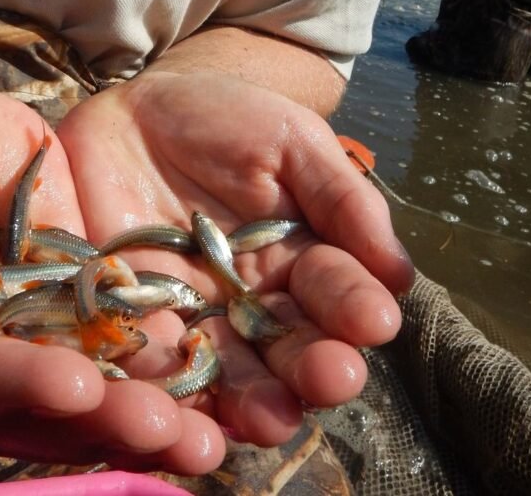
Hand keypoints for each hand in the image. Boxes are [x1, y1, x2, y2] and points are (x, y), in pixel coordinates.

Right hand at [0, 69, 223, 473]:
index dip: (13, 384)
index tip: (75, 385)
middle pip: (41, 403)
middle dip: (108, 420)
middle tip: (179, 438)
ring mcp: (35, 334)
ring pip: (93, 383)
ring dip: (150, 411)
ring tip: (212, 438)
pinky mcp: (81, 303)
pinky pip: (123, 338)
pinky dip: (165, 361)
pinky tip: (217, 378)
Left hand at [57, 71, 413, 445]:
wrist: (134, 112)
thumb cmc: (222, 117)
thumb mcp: (290, 141)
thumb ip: (341, 197)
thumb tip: (399, 272)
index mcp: (298, 261)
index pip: (333, 293)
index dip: (353, 306)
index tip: (373, 320)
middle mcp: (251, 302)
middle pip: (286, 347)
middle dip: (311, 366)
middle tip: (331, 379)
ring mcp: (191, 316)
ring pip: (226, 369)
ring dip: (251, 398)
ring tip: (272, 418)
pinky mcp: (131, 321)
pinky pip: (150, 361)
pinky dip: (167, 389)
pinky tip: (187, 411)